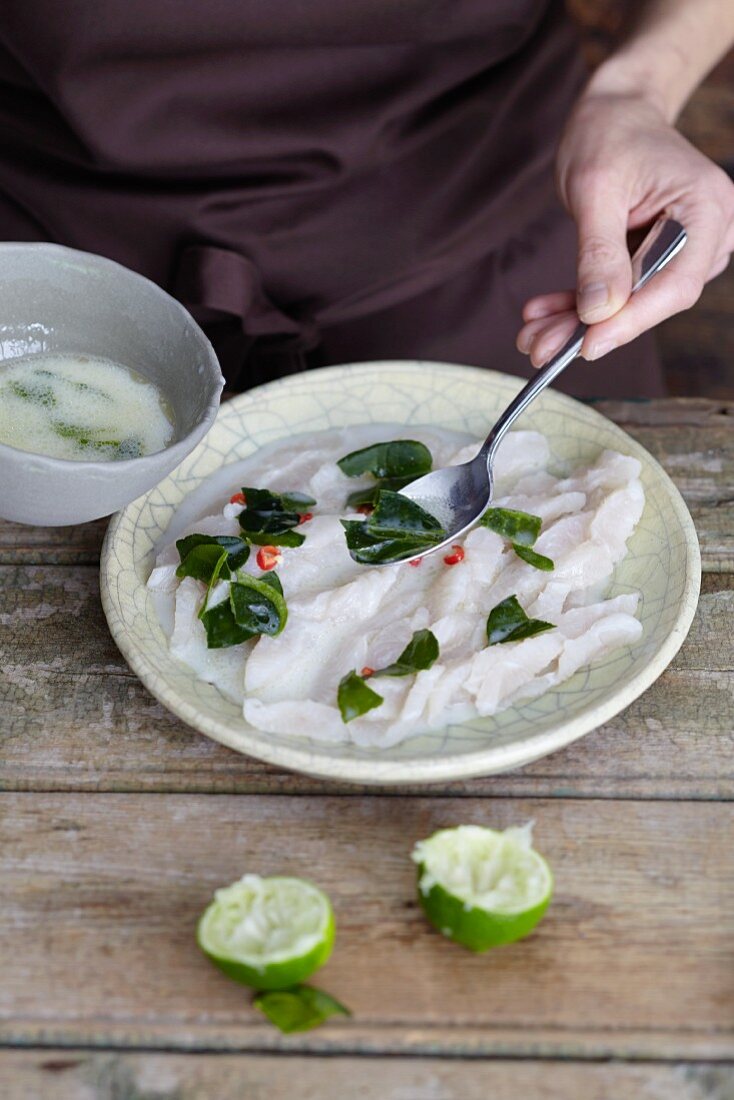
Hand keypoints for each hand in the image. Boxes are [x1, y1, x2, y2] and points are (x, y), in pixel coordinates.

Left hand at [516, 87, 733, 365]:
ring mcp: (685, 249)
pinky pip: (619, 292)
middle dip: (592, 327)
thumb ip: (599, 250)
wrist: (614, 112)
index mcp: (707, 209)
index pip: (675, 284)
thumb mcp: (595, 187)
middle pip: (652, 300)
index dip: (630, 320)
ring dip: (577, 322)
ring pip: (630, 303)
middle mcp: (708, 233)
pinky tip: (544, 315)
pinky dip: (579, 306)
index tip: (586, 344)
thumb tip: (598, 311)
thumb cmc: (609, 133)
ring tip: (532, 335)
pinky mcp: (656, 259)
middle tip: (539, 347)